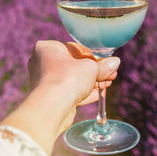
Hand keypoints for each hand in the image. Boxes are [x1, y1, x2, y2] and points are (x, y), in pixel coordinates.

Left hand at [0, 40, 120, 155]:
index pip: (74, 48)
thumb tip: (114, 62)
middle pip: (74, 65)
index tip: (105, 61)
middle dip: (94, 70)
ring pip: (72, 80)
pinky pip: (69, 92)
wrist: (52, 108)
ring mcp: (45, 82)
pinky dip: (84, 92)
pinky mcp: (50, 98)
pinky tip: (98, 93)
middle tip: (109, 73)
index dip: (93, 55)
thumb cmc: (67, 79)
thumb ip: (103, 65)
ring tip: (107, 83)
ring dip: (91, 82)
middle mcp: (42, 63)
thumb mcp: (91, 68)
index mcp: (47, 48)